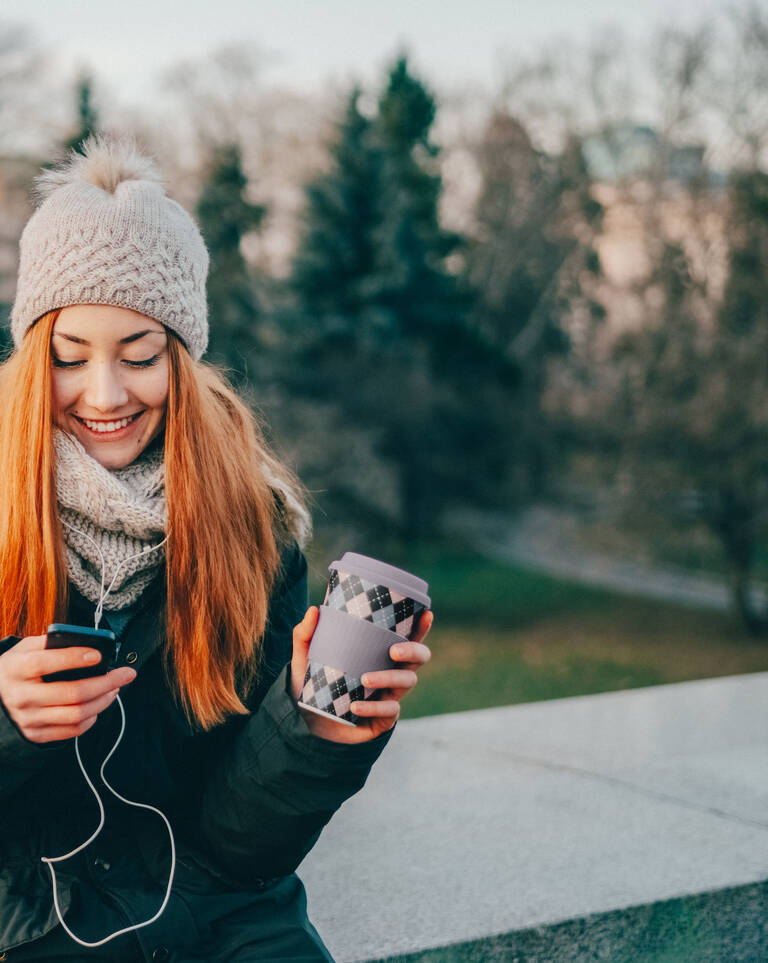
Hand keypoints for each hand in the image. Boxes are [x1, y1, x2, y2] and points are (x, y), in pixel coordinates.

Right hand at [0, 635, 136, 742]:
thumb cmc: (19, 667)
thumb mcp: (26, 648)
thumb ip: (52, 642)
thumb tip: (89, 642)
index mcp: (16, 669)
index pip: (45, 663)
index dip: (74, 658)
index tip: (99, 654)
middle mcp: (21, 696)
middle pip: (72, 693)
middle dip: (106, 682)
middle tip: (126, 674)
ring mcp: (29, 719)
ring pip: (77, 713)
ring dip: (104, 700)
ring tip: (115, 687)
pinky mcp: (36, 734)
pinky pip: (72, 730)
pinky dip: (92, 717)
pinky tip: (99, 704)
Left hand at [290, 607, 432, 743]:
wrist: (306, 724)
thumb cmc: (313, 685)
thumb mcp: (305, 659)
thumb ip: (305, 634)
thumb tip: (314, 610)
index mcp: (379, 655)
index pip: (407, 638)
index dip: (421, 627)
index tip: (427, 614)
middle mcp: (391, 673)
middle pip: (419, 659)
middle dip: (413, 651)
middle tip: (393, 651)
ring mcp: (389, 697)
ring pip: (407, 682)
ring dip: (389, 678)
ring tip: (364, 680)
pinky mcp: (383, 719)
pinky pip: (389, 711)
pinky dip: (373, 708)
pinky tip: (355, 707)